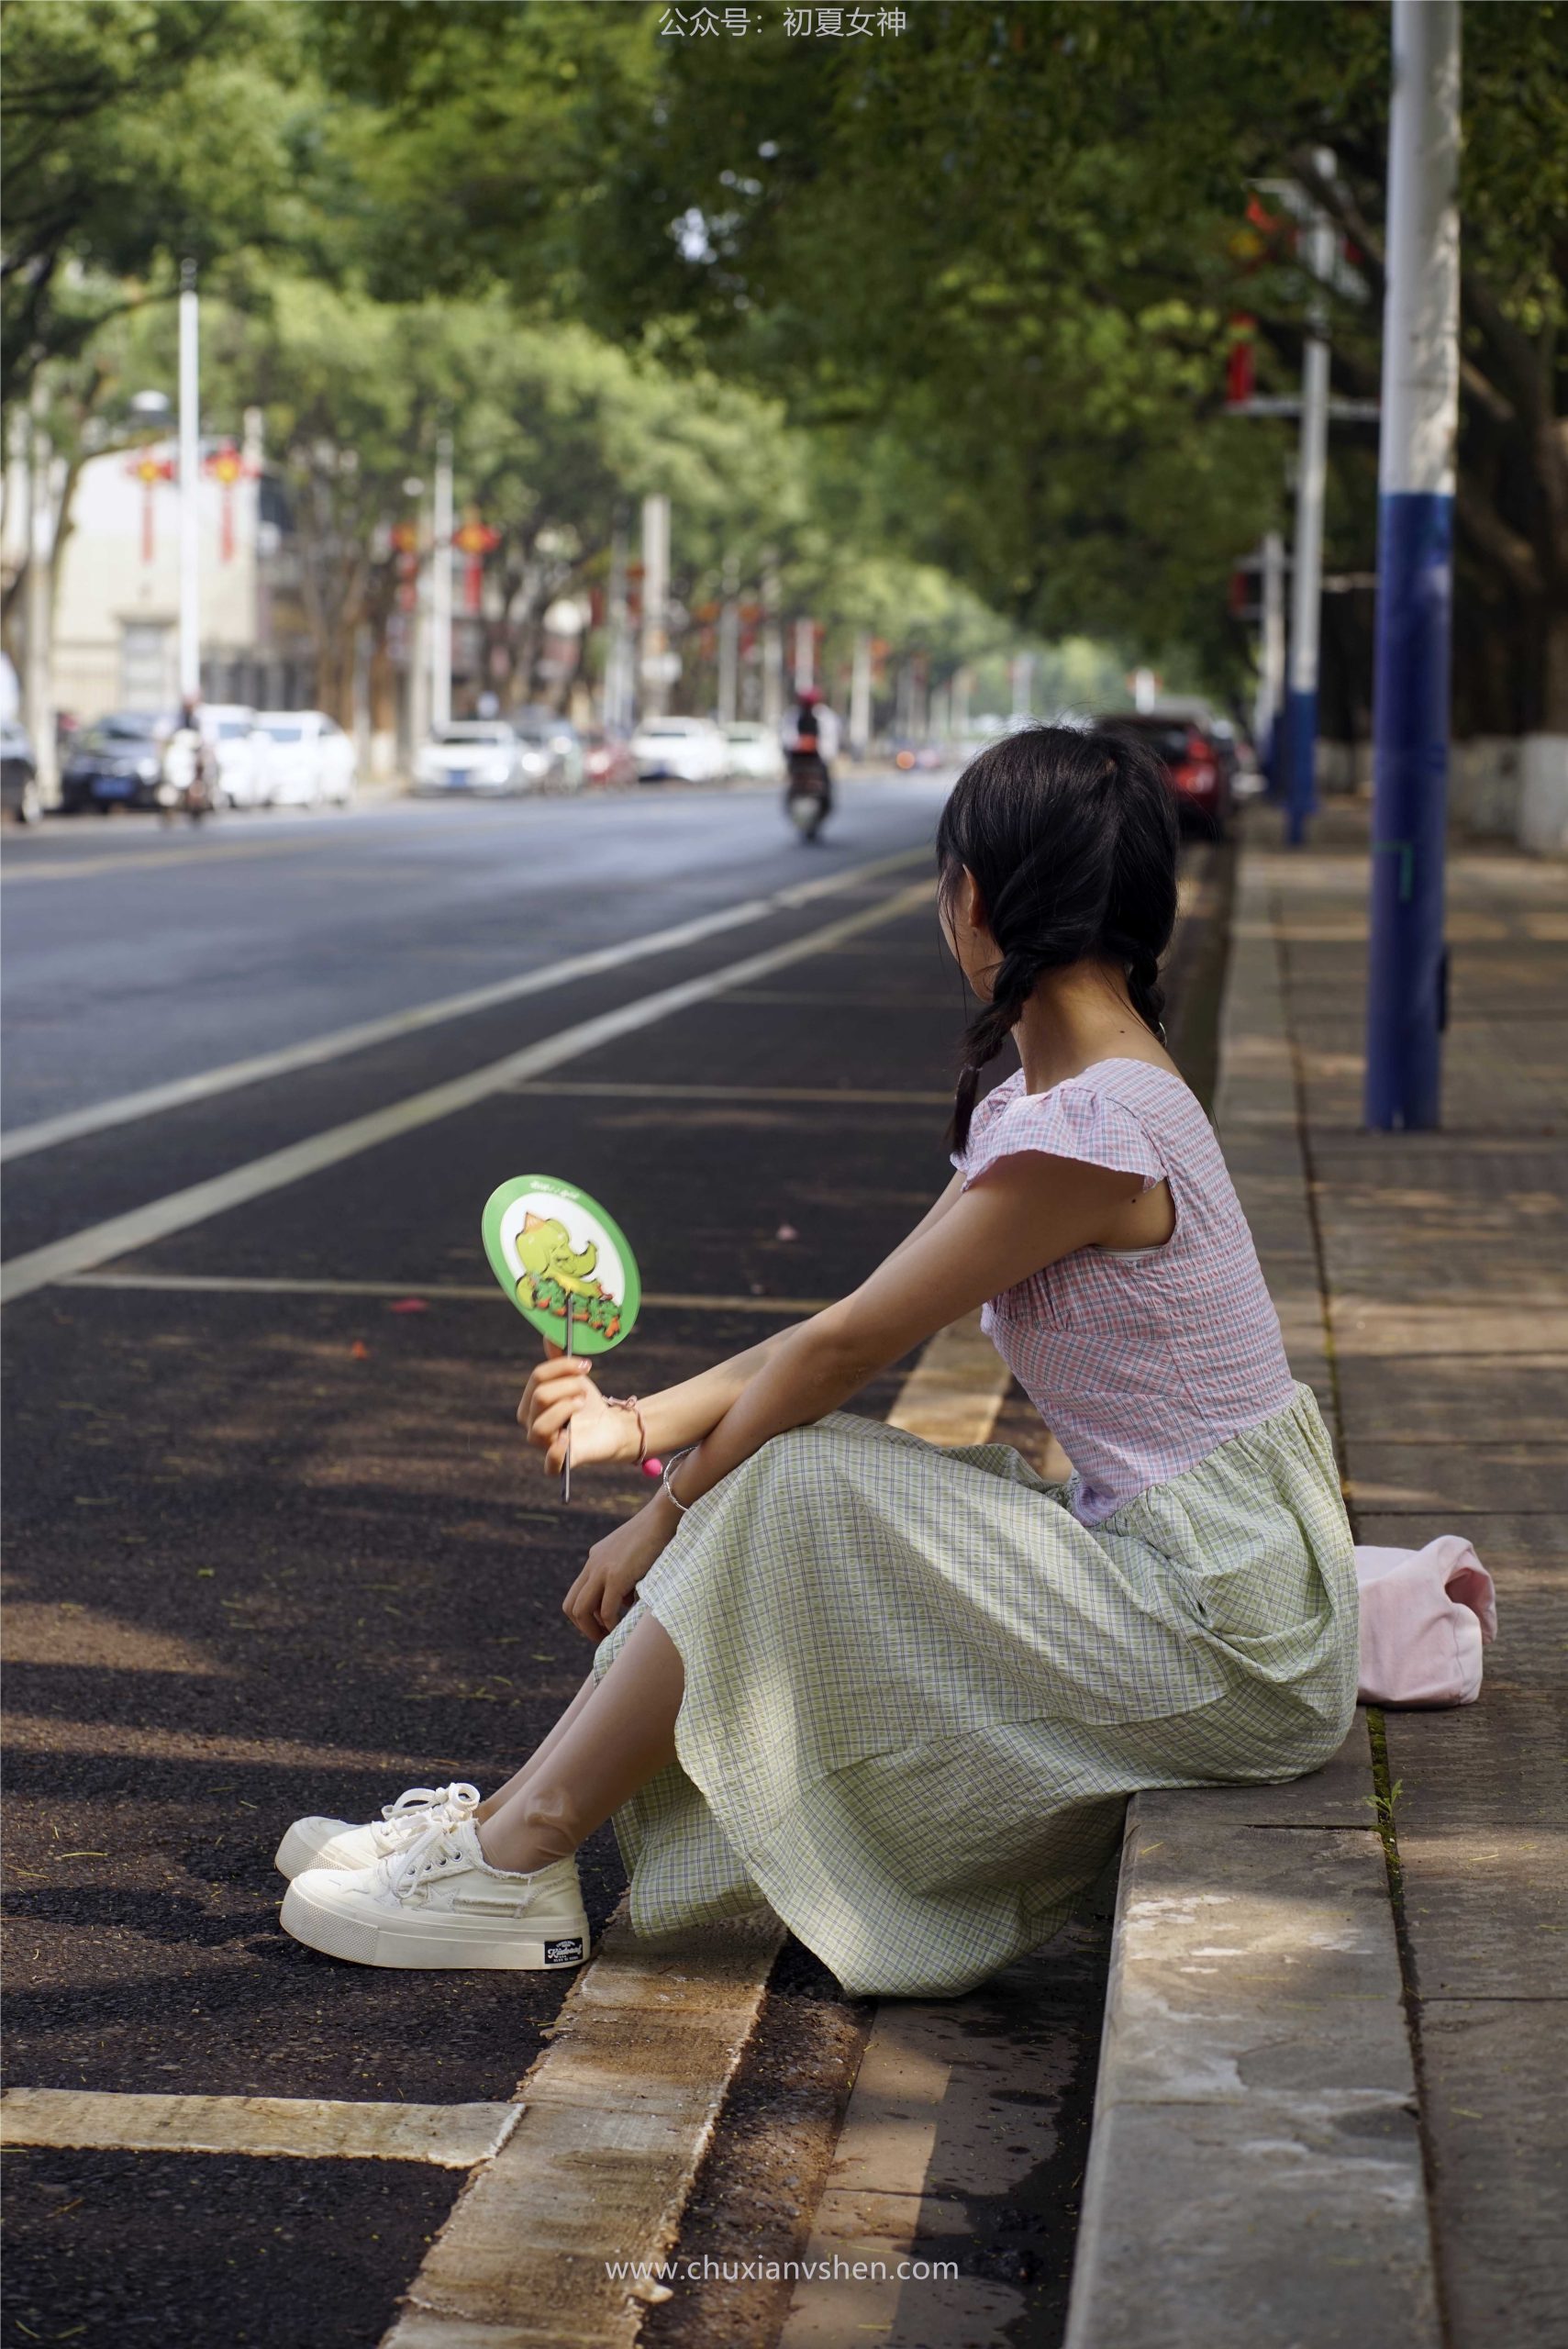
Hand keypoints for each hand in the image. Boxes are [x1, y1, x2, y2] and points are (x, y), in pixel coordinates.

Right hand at [518, 1344, 638, 1475]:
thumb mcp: (575, 1377)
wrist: (610, 1426)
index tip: (586, 1365)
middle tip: (585, 1388)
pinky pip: (549, 1465)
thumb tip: (549, 1334)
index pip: (537, 1378)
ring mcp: (543, 1445)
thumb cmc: (587, 1402)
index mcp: (530, 1402)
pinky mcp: (560, 1463)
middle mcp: (531, 1424)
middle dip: (568, 1386)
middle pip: (540, 1397)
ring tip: (582, 1404)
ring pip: (540, 1426)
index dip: (562, 1367)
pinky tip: (567, 1438)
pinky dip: (556, 1453)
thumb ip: (559, 1358)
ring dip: (566, 1409)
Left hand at [562, 1496, 676, 1640]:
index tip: (601, 1624)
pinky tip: (620, 1628)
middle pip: (571, 1605)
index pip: (577, 1593)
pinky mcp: (616, 1576)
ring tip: (606, 1637)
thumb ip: (624, 1576)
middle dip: (582, 1626)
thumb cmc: (656, 1535)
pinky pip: (606, 1609)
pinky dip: (610, 1624)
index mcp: (595, 1559)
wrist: (663, 1516)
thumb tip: (625, 1600)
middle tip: (599, 1637)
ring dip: (591, 1629)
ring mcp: (602, 1570)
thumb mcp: (632, 1556)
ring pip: (581, 1610)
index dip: (585, 1614)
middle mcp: (593, 1565)